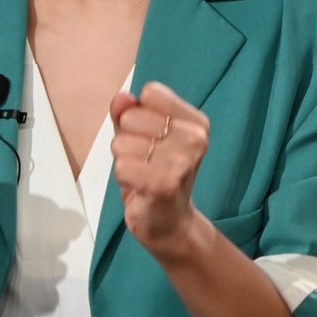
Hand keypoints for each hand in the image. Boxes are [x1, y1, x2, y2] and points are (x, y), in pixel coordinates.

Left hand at [110, 80, 209, 253]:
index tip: (150, 137)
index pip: (150, 93)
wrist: (170, 223)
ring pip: (121, 142)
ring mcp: (181, 161)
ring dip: (124, 160)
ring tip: (142, 174)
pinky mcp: (163, 183)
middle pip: (131, 116)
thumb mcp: (140, 135)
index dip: (139, 113)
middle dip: (127, 139)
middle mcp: (195, 138)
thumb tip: (122, 98)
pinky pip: (121, 165)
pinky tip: (139, 187)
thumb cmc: (154, 173)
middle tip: (144, 161)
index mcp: (195, 121)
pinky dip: (123, 176)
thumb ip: (127, 112)